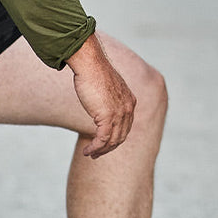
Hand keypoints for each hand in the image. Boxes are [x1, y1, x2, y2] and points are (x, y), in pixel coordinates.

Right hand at [67, 36, 137, 157]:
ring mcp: (119, 114)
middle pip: (121, 136)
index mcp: (130, 101)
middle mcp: (128, 109)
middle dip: (109, 147)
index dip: (115, 137)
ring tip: (90, 154)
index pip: (126, 126)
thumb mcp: (106, 85)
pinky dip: (95, 147)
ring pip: (112, 140)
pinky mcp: (107, 117)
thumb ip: (107, 96)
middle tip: (97, 154)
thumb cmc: (93, 70)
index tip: (104, 143)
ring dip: (101, 150)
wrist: (90, 63)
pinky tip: (87, 151)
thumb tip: (99, 100)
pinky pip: (102, 139)